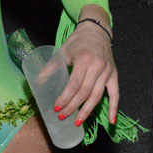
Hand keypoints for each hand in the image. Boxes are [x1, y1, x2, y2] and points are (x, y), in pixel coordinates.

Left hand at [54, 6, 117, 125]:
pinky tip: (111, 121)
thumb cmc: (78, 42)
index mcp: (84, 59)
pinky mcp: (114, 74)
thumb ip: (51, 67)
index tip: (57, 107)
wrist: (96, 31)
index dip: (65, 98)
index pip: (74, 84)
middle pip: (85, 92)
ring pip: (97, 96)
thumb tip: (38, 82)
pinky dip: (114, 108)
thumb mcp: (63, 51)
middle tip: (62, 116)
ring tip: (77, 122)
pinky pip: (115, 94)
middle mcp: (97, 66)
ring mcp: (107, 71)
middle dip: (73, 107)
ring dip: (87, 111)